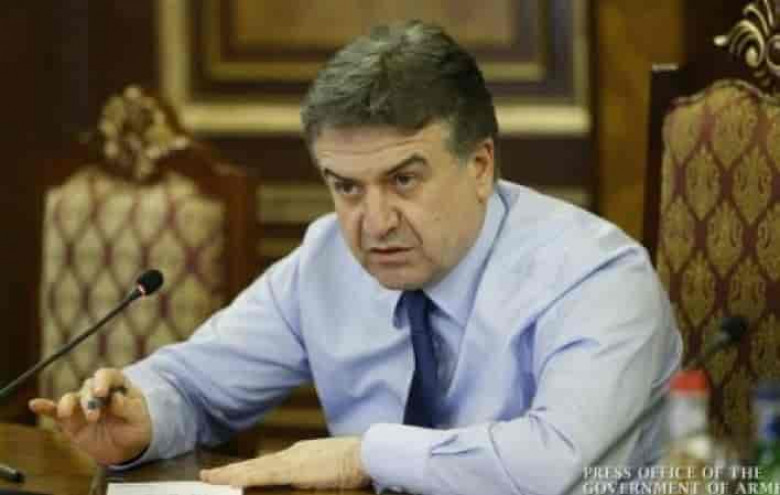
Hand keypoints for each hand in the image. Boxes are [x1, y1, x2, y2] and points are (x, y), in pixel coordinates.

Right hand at [28, 367, 151, 464]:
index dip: (102, 381)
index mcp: (117, 385)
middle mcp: (97, 391)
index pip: (107, 375)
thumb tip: (116, 399)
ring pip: (71, 398)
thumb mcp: (138, 419)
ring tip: (67, 415)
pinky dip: (45, 407)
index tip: (101, 393)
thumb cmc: (135, 428)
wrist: (125, 448)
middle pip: (88, 386)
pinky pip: (55, 411)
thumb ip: (128, 408)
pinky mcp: (70, 421)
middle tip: (94, 417)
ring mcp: (82, 405)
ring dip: (68, 405)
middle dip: (89, 400)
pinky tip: (35, 404)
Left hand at [200, 437, 369, 489]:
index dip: (249, 469)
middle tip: (208, 475)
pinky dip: (241, 476)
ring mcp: (292, 460)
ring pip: (254, 468)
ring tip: (209, 477)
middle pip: (257, 464)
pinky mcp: (293, 470)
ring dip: (231, 473)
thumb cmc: (357, 463)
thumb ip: (318, 475)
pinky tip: (226, 479)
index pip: (270, 463)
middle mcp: (293, 454)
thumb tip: (313, 479)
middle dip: (233, 471)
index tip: (234, 473)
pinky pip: (260, 474)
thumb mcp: (331, 470)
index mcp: (302, 455)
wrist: (367, 454)